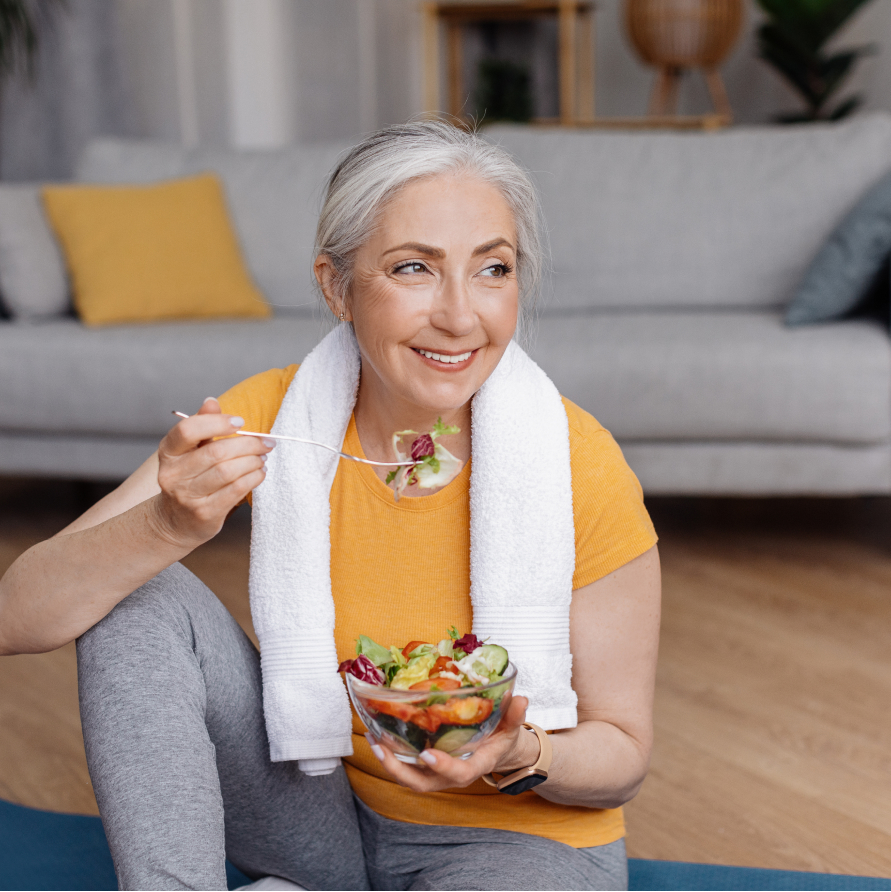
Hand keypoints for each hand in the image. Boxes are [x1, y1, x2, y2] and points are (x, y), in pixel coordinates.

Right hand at [151, 397, 273, 547]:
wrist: (175, 521)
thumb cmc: (188, 478)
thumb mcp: (189, 451)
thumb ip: (202, 425)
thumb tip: (211, 401)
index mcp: (168, 452)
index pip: (187, 430)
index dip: (216, 422)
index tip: (240, 422)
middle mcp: (173, 474)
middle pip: (216, 452)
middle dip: (248, 444)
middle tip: (265, 443)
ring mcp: (187, 496)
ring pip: (228, 472)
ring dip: (253, 461)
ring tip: (262, 458)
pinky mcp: (205, 513)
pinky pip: (236, 490)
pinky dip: (253, 478)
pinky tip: (259, 473)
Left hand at [366, 695, 536, 792]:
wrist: (495, 750)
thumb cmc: (501, 738)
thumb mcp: (511, 727)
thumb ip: (514, 715)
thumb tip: (519, 698)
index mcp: (474, 766)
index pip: (458, 774)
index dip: (443, 767)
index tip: (428, 754)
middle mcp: (451, 774)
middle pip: (423, 783)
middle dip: (400, 770)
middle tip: (382, 748)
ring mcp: (436, 772)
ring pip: (409, 777)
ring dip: (388, 762)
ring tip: (373, 739)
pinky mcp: (426, 766)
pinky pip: (405, 765)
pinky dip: (389, 753)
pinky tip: (376, 734)